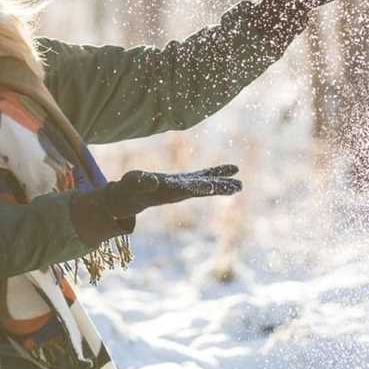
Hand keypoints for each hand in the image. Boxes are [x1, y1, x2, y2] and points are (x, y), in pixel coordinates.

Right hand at [99, 164, 241, 219]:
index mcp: (168, 191)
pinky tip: (232, 169)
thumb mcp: (132, 185)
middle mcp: (179, 191)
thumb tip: (153, 181)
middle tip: (239, 187)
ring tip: (240, 184)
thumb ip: (142, 183)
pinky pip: (204, 176)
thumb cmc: (128, 190)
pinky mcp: (184, 182)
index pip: (187, 189)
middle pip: (202, 189)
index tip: (214, 187)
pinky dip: (217, 172)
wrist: (129, 198)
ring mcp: (183, 187)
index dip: (200, 187)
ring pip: (207, 184)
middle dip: (219, 188)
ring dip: (223, 183)